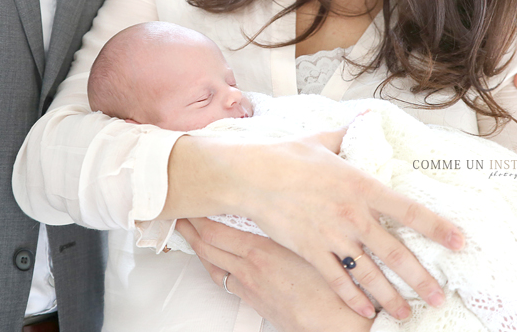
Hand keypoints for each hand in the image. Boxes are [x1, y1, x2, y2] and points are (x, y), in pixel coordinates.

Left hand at [177, 218, 374, 331]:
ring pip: (213, 265)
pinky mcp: (255, 302)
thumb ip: (295, 219)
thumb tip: (282, 196)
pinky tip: (218, 260)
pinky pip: (227, 281)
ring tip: (190, 233)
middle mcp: (248, 269)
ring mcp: (249, 287)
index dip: (195, 216)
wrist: (339, 325)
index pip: (213, 229)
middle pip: (206, 246)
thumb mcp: (315, 242)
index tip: (187, 201)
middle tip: (177, 212)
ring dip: (199, 248)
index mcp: (260, 251)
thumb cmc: (334, 282)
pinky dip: (216, 267)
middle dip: (188, 229)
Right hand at [209, 130, 460, 320]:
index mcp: (361, 185)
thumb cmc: (286, 155)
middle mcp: (353, 215)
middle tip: (439, 297)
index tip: (460, 242)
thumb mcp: (322, 139)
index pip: (409, 210)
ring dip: (391, 297)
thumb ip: (349, 132)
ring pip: (369, 274)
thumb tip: (366, 115)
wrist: (250, 175)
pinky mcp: (310, 251)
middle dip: (421, 278)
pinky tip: (366, 312)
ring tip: (407, 314)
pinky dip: (353, 299)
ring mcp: (332, 236)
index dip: (438, 227)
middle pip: (395, 253)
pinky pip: (337, 280)